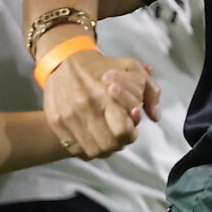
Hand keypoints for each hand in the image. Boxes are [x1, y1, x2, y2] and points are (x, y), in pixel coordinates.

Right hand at [42, 49, 158, 157]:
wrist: (65, 61)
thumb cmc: (104, 66)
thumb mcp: (133, 68)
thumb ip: (150, 92)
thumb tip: (155, 117)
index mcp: (106, 94)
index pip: (123, 131)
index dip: (131, 134)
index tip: (132, 129)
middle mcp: (86, 107)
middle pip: (108, 145)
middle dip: (120, 144)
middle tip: (121, 136)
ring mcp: (68, 116)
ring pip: (92, 151)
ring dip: (104, 149)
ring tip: (108, 139)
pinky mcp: (55, 122)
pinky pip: (74, 149)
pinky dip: (87, 150)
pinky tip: (93, 139)